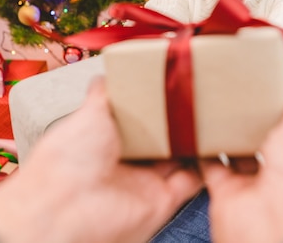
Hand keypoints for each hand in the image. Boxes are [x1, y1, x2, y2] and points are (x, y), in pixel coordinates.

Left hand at [0, 77, 202, 242]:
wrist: (67, 208)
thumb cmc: (67, 159)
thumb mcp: (88, 112)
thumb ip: (104, 93)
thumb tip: (106, 74)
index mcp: (106, 139)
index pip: (137, 119)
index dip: (154, 104)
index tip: (173, 85)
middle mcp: (126, 161)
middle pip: (162, 138)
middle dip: (179, 120)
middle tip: (197, 97)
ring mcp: (145, 181)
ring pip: (180, 157)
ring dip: (196, 140)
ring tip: (212, 115)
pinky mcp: (163, 199)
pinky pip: (192, 181)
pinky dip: (205, 165)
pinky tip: (215, 144)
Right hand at [201, 76, 282, 242]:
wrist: (278, 234)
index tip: (269, 79)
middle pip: (265, 134)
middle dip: (253, 115)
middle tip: (238, 89)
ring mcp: (257, 183)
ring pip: (238, 150)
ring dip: (227, 131)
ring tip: (217, 107)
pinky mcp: (230, 194)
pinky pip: (212, 167)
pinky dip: (203, 152)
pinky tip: (199, 134)